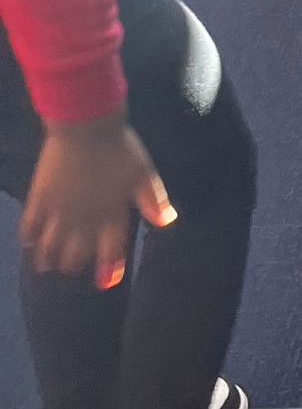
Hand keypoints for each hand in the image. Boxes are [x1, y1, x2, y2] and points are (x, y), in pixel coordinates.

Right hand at [19, 113, 173, 289]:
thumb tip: (167, 222)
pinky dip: (28, 237)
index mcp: (112, 214)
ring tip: (46, 265)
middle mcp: (85, 219)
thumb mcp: (144, 174)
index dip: (110, 267)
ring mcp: (60, 210)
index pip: (112, 248)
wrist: (86, 127)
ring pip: (51, 244)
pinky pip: (30, 224)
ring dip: (48, 257)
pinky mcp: (40, 197)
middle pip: (76, 251)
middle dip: (74, 262)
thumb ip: (154, 200)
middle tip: (70, 267)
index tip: (107, 281)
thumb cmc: (120, 149)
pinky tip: (27, 243)